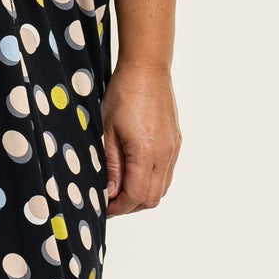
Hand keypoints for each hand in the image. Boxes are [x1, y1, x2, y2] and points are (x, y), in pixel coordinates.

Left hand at [101, 57, 180, 215]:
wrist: (147, 70)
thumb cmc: (124, 95)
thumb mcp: (107, 131)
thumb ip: (111, 165)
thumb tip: (111, 192)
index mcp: (146, 153)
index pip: (136, 196)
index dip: (118, 207)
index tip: (103, 207)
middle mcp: (165, 155)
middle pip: (152, 198)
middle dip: (130, 206)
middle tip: (110, 202)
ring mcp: (173, 149)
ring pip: (162, 188)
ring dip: (142, 195)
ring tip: (121, 189)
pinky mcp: (175, 143)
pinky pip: (167, 174)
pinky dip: (152, 182)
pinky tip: (135, 174)